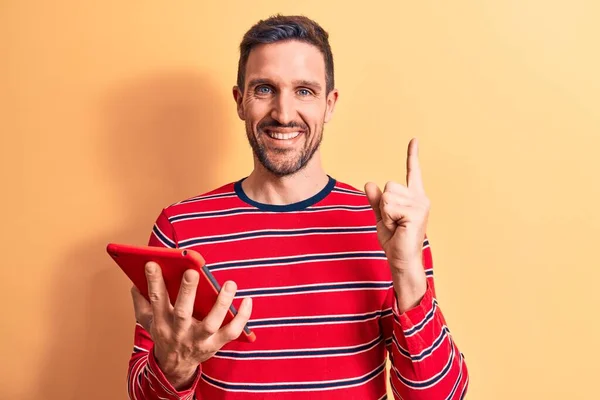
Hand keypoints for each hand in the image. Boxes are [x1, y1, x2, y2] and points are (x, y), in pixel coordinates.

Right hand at [131, 262, 251, 389]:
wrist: (175, 366)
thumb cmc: (164, 334)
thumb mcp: (147, 321)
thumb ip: (141, 301)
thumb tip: (135, 281)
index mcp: (162, 322)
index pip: (157, 300)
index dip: (154, 282)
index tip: (153, 263)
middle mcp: (180, 332)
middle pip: (183, 313)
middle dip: (187, 292)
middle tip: (192, 271)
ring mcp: (199, 339)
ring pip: (211, 323)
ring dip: (222, 303)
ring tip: (230, 283)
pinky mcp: (216, 344)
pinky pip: (232, 331)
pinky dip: (242, 317)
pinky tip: (247, 300)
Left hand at [365, 138, 429, 271]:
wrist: (401, 259)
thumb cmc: (394, 240)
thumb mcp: (381, 217)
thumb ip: (376, 201)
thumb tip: (369, 183)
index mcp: (413, 197)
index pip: (412, 172)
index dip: (412, 155)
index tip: (414, 139)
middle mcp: (420, 198)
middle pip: (389, 185)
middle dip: (384, 205)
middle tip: (393, 222)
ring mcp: (420, 205)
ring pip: (387, 196)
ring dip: (386, 213)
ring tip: (396, 226)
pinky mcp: (416, 213)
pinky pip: (389, 206)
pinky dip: (388, 219)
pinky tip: (399, 228)